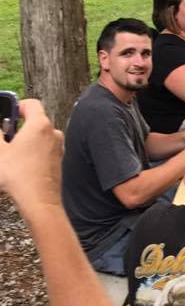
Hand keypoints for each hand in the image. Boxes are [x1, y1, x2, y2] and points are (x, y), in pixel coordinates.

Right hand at [0, 100, 63, 218]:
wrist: (39, 201)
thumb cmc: (19, 176)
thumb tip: (0, 130)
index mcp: (39, 125)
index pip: (31, 104)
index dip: (17, 106)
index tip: (6, 115)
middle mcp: (53, 132)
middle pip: (34, 121)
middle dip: (18, 128)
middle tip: (4, 139)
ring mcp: (58, 147)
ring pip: (39, 137)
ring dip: (25, 142)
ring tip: (10, 156)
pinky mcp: (58, 160)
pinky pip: (43, 150)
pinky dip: (32, 153)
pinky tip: (20, 166)